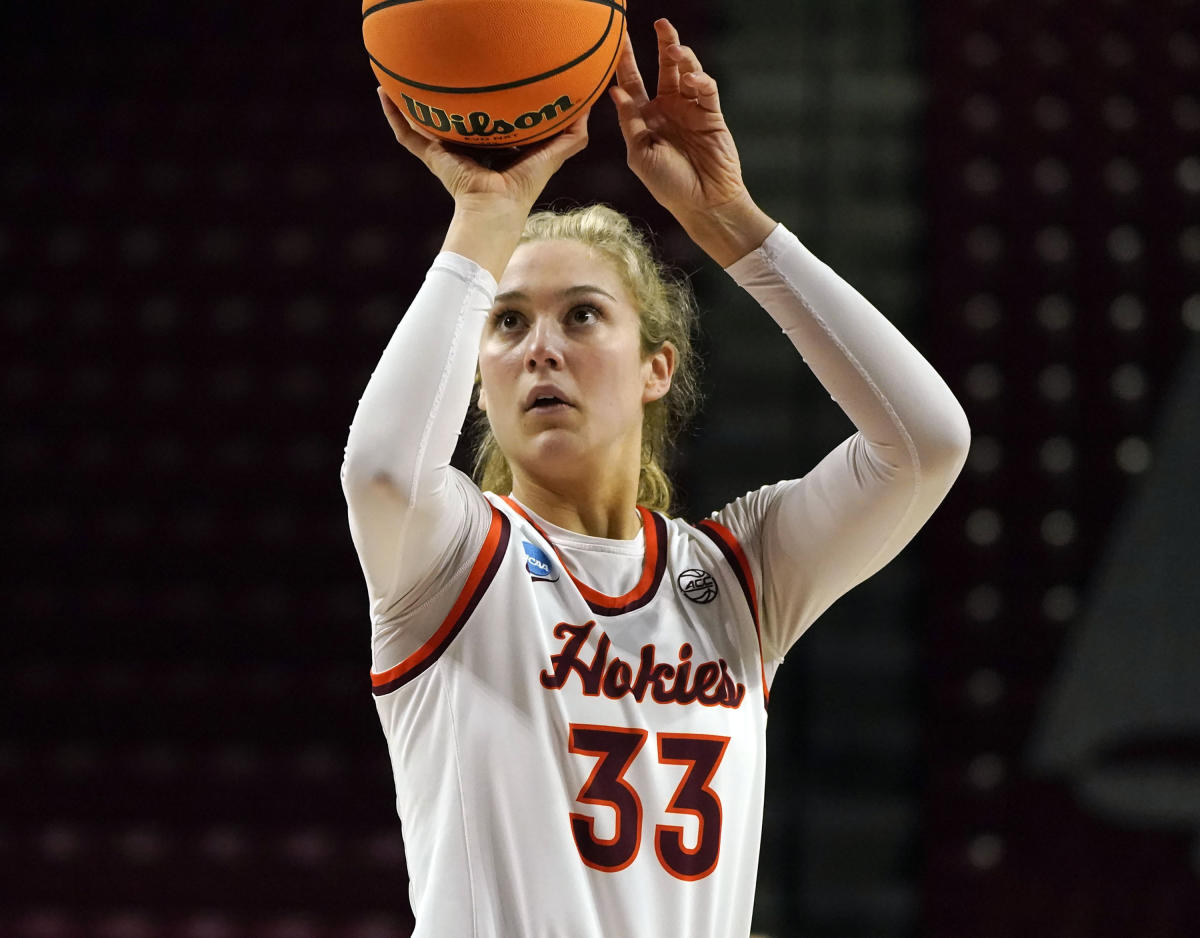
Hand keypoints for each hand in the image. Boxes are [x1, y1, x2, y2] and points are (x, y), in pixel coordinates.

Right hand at [378, 86, 589, 211]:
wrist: (496, 208)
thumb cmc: (524, 186)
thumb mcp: (552, 154)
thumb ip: (571, 136)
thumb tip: (585, 107)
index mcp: (493, 146)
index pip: (487, 118)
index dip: (485, 101)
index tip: (485, 78)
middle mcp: (466, 146)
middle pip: (452, 117)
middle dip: (444, 97)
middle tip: (438, 68)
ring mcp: (445, 151)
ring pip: (423, 122)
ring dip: (409, 100)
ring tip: (398, 74)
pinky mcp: (432, 156)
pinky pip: (408, 134)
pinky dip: (394, 115)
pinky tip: (383, 92)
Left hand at [609, 20, 773, 264]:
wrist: (703, 203)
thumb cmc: (668, 185)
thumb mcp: (640, 154)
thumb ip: (630, 122)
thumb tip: (614, 91)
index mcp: (645, 119)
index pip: (632, 83)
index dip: (625, 61)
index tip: (617, 39)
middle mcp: (667, 110)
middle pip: (663, 69)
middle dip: (662, 45)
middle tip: (660, 23)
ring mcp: (690, 110)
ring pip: (686, 72)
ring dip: (682, 57)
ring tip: (674, 49)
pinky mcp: (711, 114)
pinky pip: (706, 89)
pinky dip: (699, 80)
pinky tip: (691, 81)